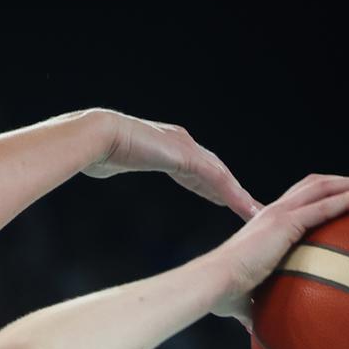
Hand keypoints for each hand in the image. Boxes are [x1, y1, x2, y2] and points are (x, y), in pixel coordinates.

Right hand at [79, 110, 261, 220]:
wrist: (98, 135)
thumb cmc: (95, 148)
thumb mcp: (109, 159)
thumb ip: (115, 162)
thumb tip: (101, 167)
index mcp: (166, 146)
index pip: (197, 169)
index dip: (212, 186)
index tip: (222, 200)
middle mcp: (182, 143)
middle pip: (215, 172)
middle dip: (232, 191)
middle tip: (249, 209)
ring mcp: (187, 148)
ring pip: (221, 177)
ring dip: (239, 196)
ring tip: (253, 213)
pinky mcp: (188, 157)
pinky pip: (216, 179)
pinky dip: (232, 195)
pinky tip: (243, 208)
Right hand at [207, 174, 348, 323]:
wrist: (213, 283)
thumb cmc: (223, 293)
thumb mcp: (245, 299)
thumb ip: (256, 308)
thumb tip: (260, 331)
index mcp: (265, 224)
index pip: (299, 200)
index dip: (324, 194)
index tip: (345, 196)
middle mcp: (272, 212)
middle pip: (315, 183)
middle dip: (345, 180)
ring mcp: (279, 214)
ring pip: (323, 186)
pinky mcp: (285, 222)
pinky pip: (325, 206)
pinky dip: (348, 198)